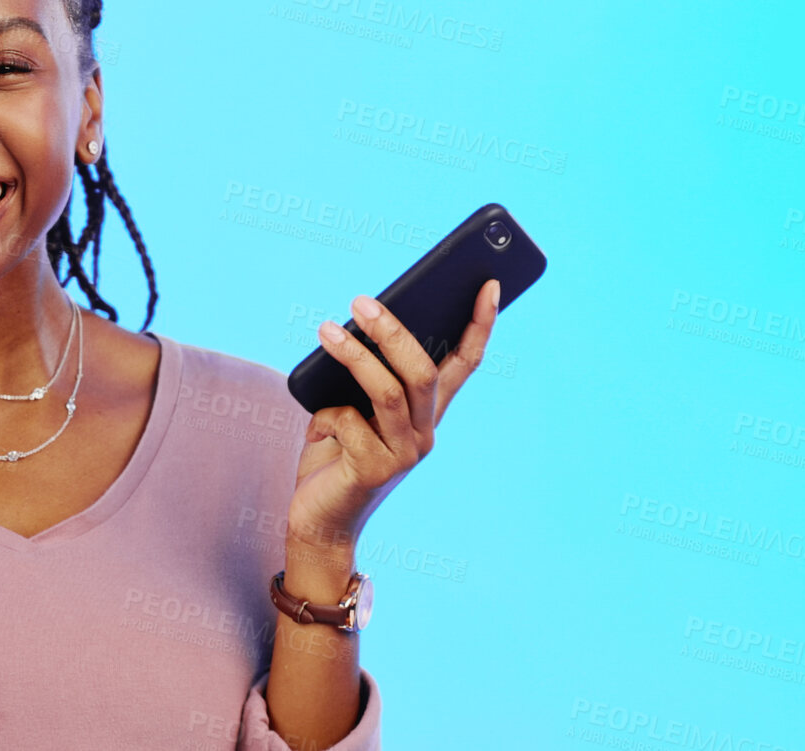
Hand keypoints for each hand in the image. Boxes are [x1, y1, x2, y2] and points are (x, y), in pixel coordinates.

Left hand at [286, 281, 500, 552]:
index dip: (479, 326)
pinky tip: (315, 432)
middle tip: (361, 301)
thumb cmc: (333, 456)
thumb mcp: (351, 407)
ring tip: (324, 330)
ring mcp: (403, 454)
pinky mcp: (374, 471)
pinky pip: (347, 423)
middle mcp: (423, 433)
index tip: (489, 285)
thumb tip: (351, 329)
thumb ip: (361, 379)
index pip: (464, 364)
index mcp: (425, 413)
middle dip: (394, 332)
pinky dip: (324, 417)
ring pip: (387, 392)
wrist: (319, 520)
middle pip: (422, 372)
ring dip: (354, 357)